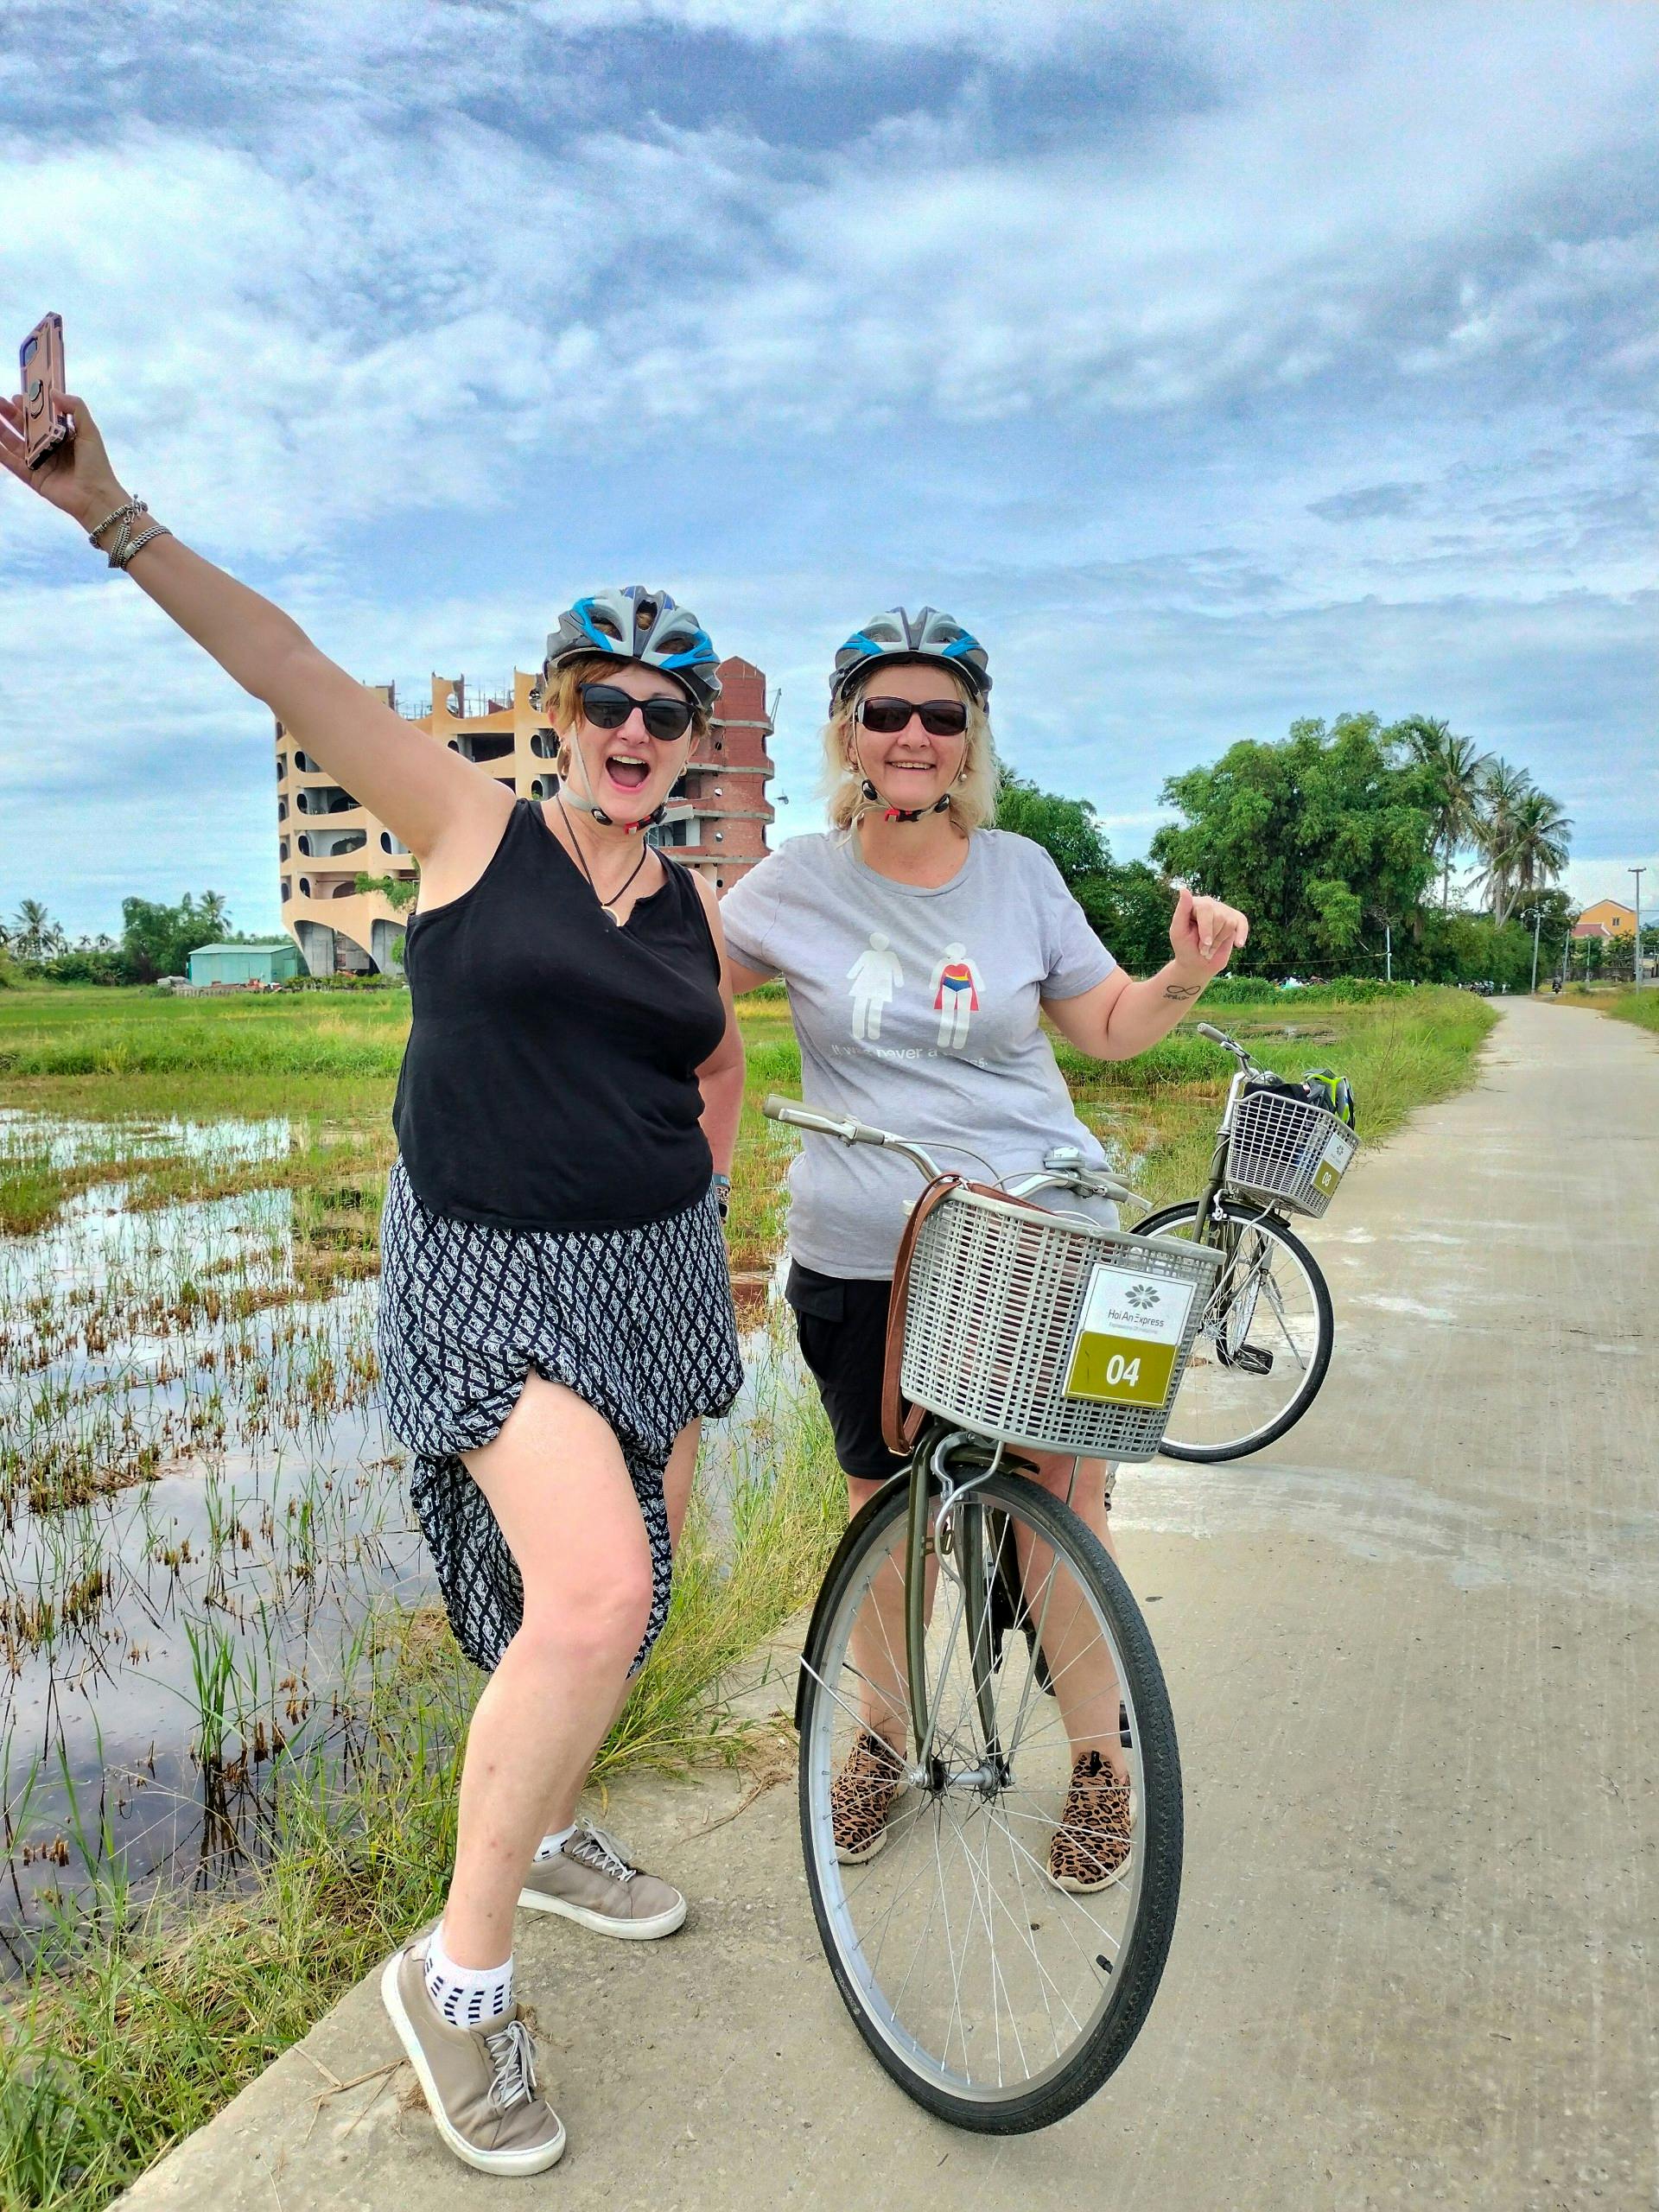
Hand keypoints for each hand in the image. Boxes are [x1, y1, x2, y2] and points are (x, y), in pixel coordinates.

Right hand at [0, 387, 126, 527]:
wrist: (95, 497)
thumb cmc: (95, 464)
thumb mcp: (90, 431)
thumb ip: (75, 409)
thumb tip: (53, 392)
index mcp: (63, 437)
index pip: (43, 418)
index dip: (30, 407)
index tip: (18, 396)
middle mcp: (49, 448)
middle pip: (26, 429)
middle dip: (11, 415)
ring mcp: (39, 463)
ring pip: (16, 443)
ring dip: (2, 430)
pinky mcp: (32, 478)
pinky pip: (12, 463)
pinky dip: (1, 452)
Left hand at [1169, 884, 1248, 979]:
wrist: (1197, 964)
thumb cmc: (1185, 947)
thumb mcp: (1178, 932)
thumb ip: (1181, 911)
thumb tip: (1184, 889)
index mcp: (1194, 904)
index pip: (1206, 909)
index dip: (1206, 929)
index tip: (1205, 944)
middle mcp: (1209, 904)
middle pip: (1220, 917)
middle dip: (1212, 938)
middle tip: (1203, 949)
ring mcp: (1223, 910)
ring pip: (1230, 923)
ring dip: (1219, 941)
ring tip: (1210, 948)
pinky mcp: (1234, 920)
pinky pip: (1242, 922)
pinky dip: (1242, 934)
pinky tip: (1238, 944)